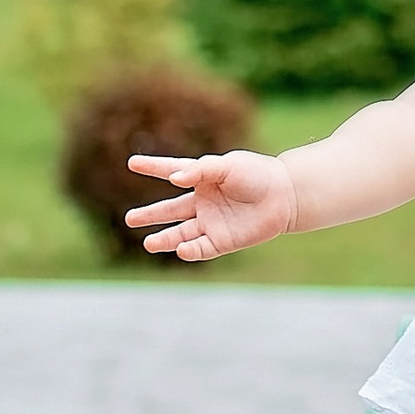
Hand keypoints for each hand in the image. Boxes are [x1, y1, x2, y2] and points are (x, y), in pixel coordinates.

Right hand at [125, 147, 295, 259]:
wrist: (285, 196)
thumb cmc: (257, 175)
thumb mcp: (227, 166)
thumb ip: (200, 170)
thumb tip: (174, 178)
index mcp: (203, 179)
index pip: (172, 171)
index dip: (153, 167)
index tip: (132, 163)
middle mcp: (203, 203)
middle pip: (171, 210)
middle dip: (150, 215)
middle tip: (129, 219)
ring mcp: (211, 223)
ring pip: (181, 233)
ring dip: (165, 239)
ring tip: (147, 244)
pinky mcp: (223, 240)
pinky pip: (201, 248)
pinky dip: (190, 250)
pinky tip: (180, 250)